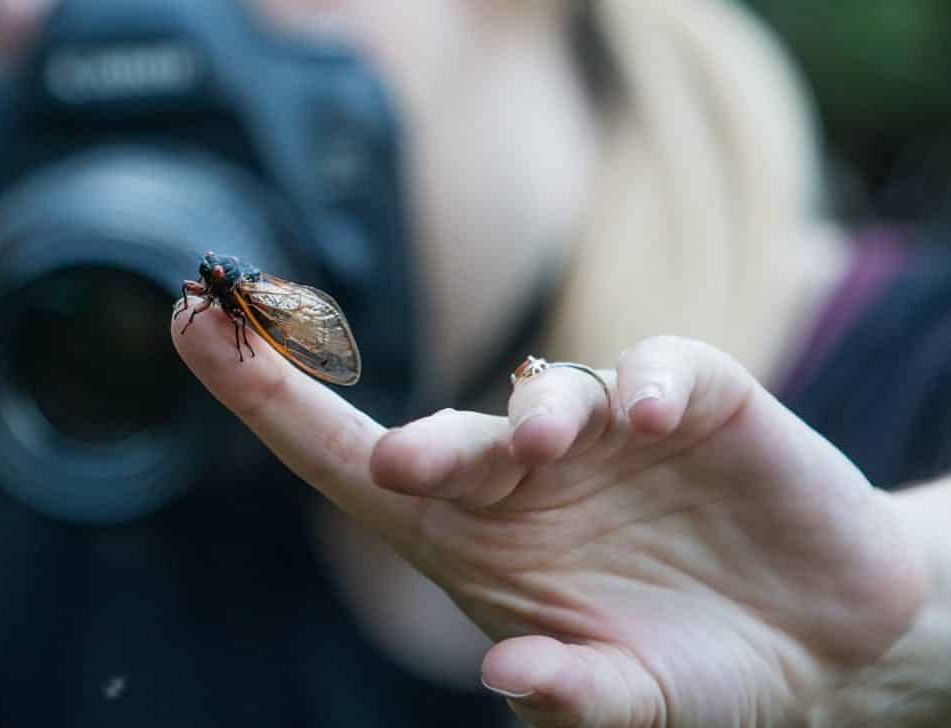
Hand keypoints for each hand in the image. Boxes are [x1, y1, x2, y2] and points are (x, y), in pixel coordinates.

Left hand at [174, 318, 927, 725]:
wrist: (819, 642)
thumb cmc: (690, 669)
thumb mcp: (629, 704)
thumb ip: (574, 695)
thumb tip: (509, 673)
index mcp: (468, 537)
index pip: (346, 459)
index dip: (263, 395)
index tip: (190, 319)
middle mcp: (521, 472)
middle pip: (440, 436)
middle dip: (419, 444)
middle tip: (407, 468)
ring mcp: (605, 430)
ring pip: (545, 393)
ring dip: (539, 416)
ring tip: (547, 448)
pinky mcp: (696, 401)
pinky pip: (662, 371)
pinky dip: (651, 386)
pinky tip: (654, 422)